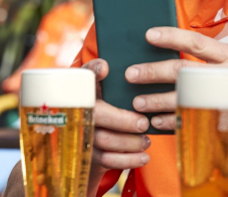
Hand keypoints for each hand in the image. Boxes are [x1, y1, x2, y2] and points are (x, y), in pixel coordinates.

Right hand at [80, 59, 152, 188]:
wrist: (94, 136)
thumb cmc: (112, 106)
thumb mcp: (113, 90)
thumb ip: (123, 81)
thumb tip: (137, 71)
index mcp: (88, 88)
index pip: (85, 73)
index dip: (93, 70)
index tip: (105, 68)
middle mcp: (81, 109)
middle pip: (97, 114)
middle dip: (122, 121)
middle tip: (143, 123)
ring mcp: (82, 133)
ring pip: (103, 139)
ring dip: (129, 142)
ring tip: (146, 140)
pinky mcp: (88, 154)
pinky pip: (107, 160)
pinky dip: (128, 160)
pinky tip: (144, 156)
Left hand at [127, 27, 227, 152]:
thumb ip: (217, 60)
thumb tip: (180, 55)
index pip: (198, 41)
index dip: (171, 36)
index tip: (148, 34)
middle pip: (182, 71)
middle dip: (152, 72)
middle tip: (131, 73)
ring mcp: (225, 102)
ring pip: (181, 99)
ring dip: (155, 101)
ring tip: (137, 101)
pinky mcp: (224, 123)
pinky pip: (189, 122)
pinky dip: (170, 122)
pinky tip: (156, 121)